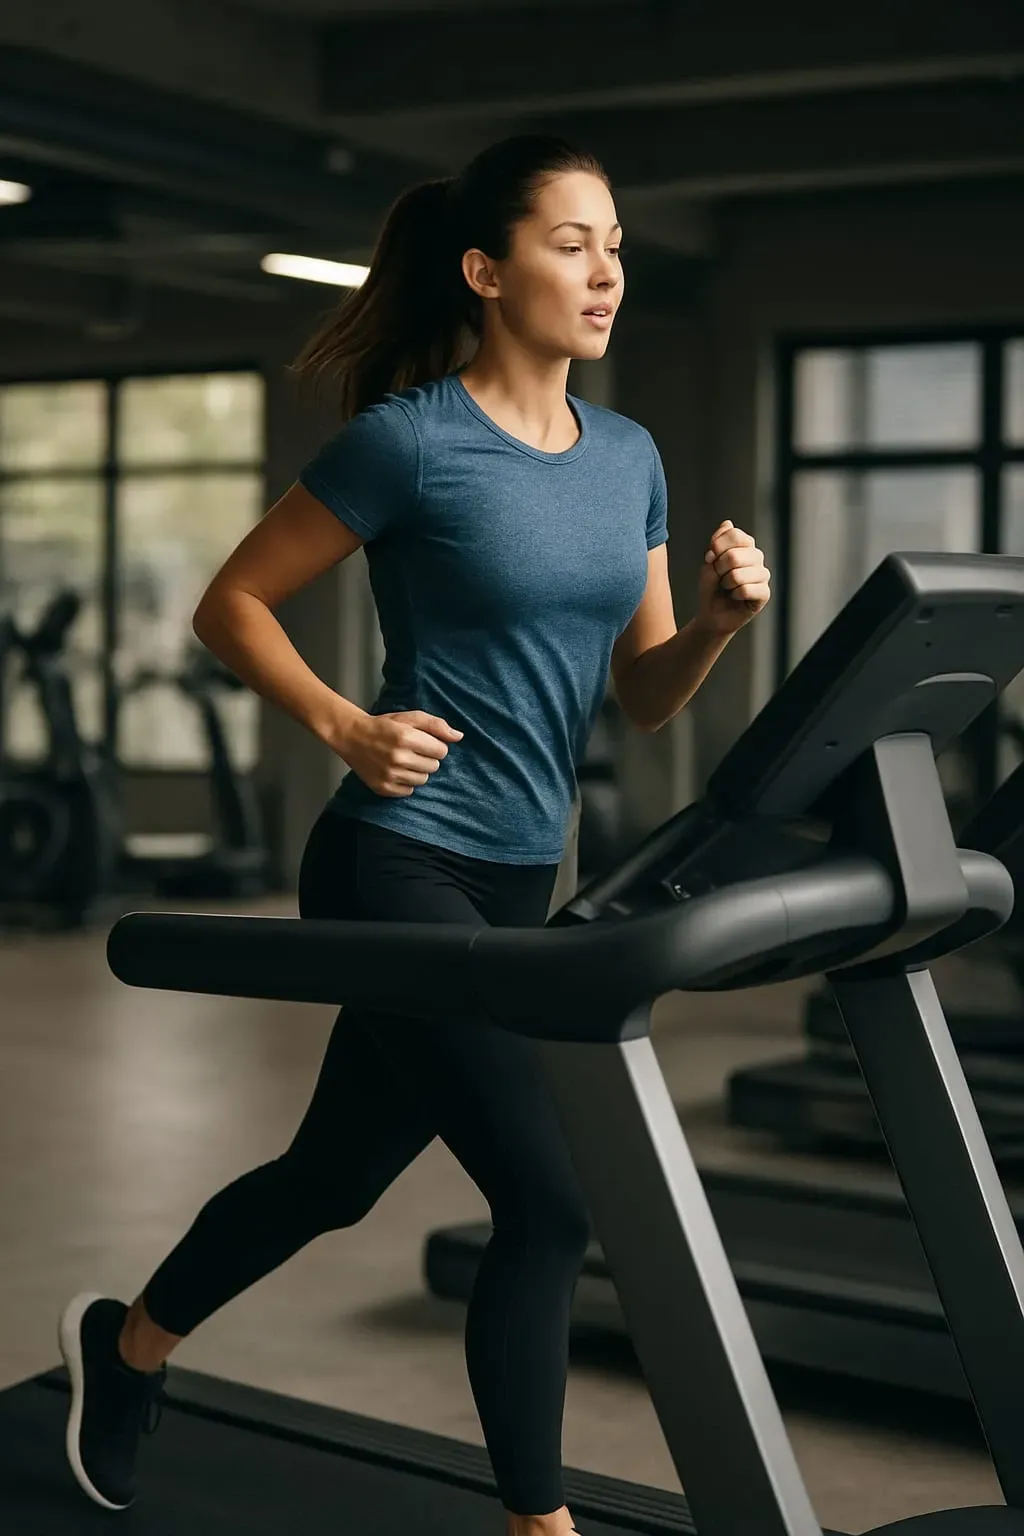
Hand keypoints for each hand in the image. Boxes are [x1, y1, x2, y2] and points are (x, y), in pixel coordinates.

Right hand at [339, 710, 462, 797]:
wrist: (352, 737)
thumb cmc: (384, 726)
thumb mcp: (410, 717)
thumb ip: (436, 725)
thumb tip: (459, 737)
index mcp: (405, 737)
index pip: (442, 751)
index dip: (435, 746)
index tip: (423, 742)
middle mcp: (397, 757)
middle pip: (434, 766)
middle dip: (427, 758)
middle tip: (412, 750)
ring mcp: (389, 775)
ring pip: (423, 780)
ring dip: (417, 771)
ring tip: (403, 760)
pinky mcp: (383, 788)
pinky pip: (409, 791)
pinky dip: (406, 782)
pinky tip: (395, 770)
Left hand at [696, 521, 770, 636]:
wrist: (712, 613)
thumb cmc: (711, 587)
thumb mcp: (709, 562)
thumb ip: (717, 543)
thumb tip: (727, 523)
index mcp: (745, 545)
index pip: (735, 535)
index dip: (717, 546)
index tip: (711, 557)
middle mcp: (757, 557)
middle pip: (734, 556)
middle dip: (719, 569)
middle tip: (720, 578)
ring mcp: (763, 574)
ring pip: (738, 575)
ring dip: (726, 584)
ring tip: (728, 588)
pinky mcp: (764, 593)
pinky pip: (745, 590)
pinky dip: (734, 596)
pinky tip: (736, 597)